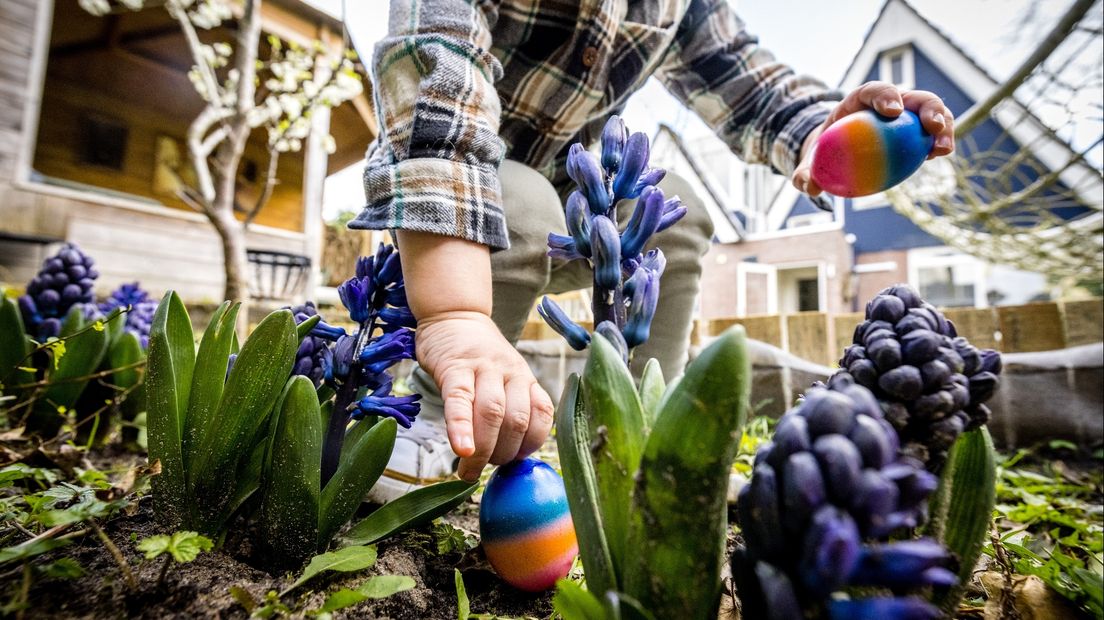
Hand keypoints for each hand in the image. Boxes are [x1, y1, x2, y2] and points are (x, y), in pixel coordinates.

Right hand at [415, 312, 554, 480]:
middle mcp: (511, 372)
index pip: (542, 416)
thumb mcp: (504, 378)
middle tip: (486, 468)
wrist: (454, 316)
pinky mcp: (454, 368)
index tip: (513, 462)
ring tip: (469, 470)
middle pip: (517, 420)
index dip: (530, 446)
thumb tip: (505, 457)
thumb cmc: (478, 358)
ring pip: (493, 413)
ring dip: (484, 450)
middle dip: (503, 454)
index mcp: (526, 379)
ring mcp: (483, 368)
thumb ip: (509, 409)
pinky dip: (462, 428)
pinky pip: (460, 401)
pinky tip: (461, 450)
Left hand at [792, 81, 954, 195]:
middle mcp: (887, 103)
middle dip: (926, 106)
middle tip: (931, 126)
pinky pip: (931, 132)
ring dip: (943, 125)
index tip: (893, 111)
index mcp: (858, 102)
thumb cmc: (824, 152)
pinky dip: (937, 140)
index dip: (885, 95)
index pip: (873, 91)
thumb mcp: (811, 162)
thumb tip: (811, 186)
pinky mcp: (915, 130)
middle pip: (912, 96)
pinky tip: (939, 155)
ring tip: (943, 147)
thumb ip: (806, 172)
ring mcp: (905, 115)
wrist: (836, 151)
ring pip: (930, 112)